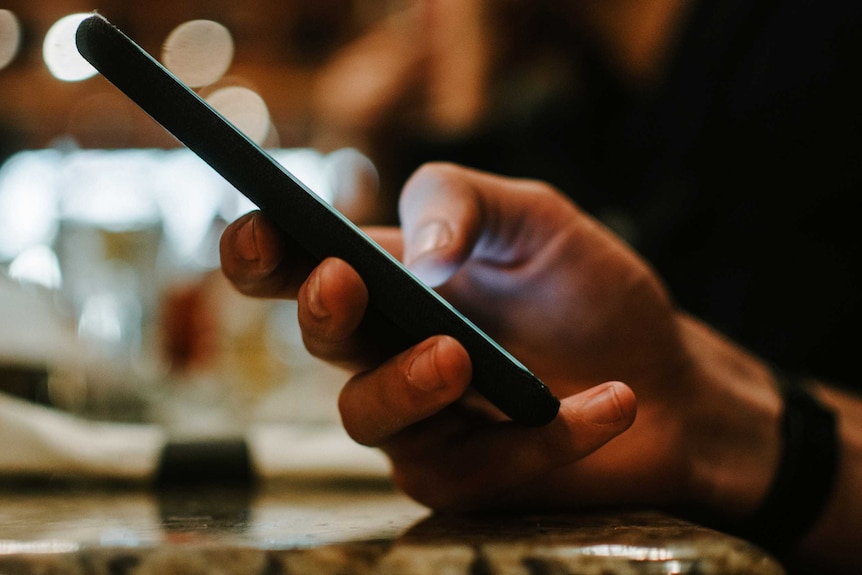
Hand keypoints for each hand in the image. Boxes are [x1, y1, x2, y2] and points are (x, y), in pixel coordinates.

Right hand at [220, 163, 776, 514]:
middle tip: (344, 281)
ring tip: (458, 356)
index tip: (258, 233)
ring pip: (367, 416)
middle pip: (323, 340)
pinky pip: (477, 466)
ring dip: (404, 383)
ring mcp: (422, 421)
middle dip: (321, 311)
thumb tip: (419, 256)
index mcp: (395, 282)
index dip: (263, 253)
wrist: (669, 380)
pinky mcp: (465, 479)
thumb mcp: (538, 218)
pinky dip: (546, 434)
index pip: (305, 266)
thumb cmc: (592, 296)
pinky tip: (611, 402)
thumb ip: (466, 201)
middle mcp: (391, 351)